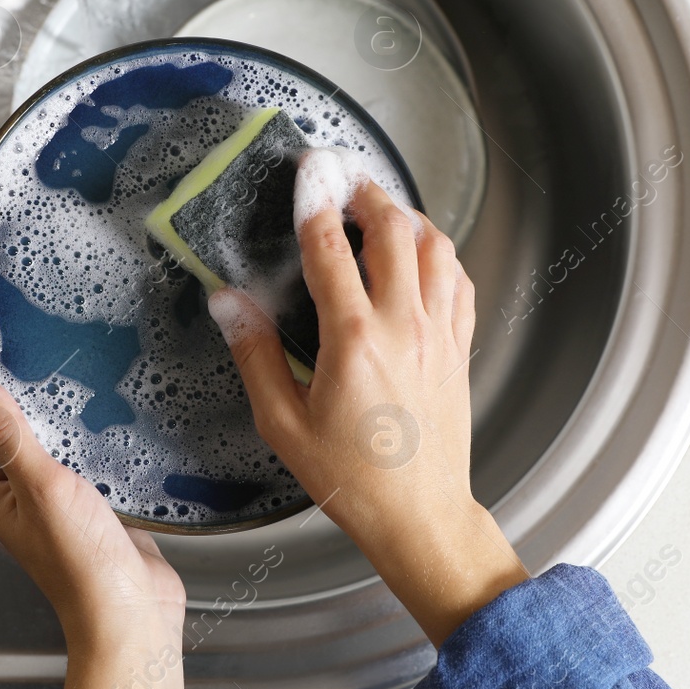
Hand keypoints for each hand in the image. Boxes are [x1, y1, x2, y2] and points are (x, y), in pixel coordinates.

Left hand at [0, 372, 185, 688]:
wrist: (133, 609)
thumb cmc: (80, 562)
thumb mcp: (39, 484)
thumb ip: (6, 432)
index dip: (2, 396)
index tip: (21, 363)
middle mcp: (25, 498)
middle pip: (28, 434)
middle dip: (47, 410)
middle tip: (65, 379)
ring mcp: (63, 503)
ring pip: (65, 447)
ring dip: (79, 429)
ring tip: (95, 403)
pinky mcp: (100, 507)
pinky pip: (97, 464)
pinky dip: (107, 448)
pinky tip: (120, 434)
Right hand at [207, 159, 527, 645]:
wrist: (420, 516)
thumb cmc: (353, 479)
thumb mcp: (283, 423)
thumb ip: (255, 355)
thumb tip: (229, 303)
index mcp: (354, 340)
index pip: (331, 248)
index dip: (316, 201)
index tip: (307, 172)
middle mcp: (404, 327)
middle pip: (393, 229)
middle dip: (366, 191)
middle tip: (343, 175)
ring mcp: (439, 334)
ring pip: (435, 246)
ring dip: (407, 216)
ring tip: (380, 207)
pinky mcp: (460, 348)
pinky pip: (459, 280)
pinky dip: (439, 253)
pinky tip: (421, 254)